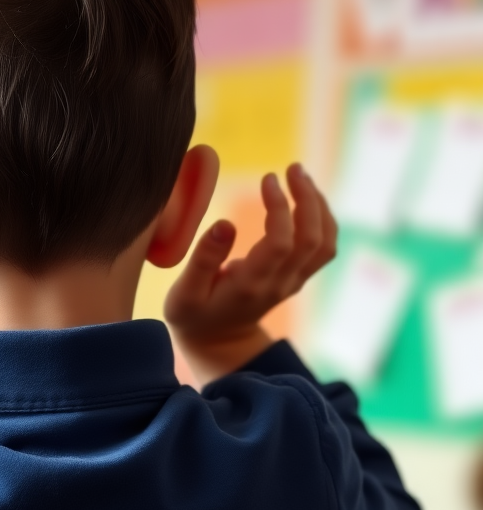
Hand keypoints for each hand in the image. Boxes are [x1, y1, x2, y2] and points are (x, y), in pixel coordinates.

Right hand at [164, 163, 336, 383]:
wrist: (217, 341)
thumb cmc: (194, 314)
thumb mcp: (184, 293)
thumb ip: (203, 259)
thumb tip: (225, 223)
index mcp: (251, 285)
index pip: (281, 243)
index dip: (280, 208)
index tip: (267, 179)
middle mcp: (279, 283)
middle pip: (312, 239)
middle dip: (307, 199)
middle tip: (291, 168)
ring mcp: (293, 282)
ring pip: (324, 243)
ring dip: (319, 206)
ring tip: (301, 177)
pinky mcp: (297, 277)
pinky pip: (324, 247)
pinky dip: (324, 219)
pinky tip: (307, 198)